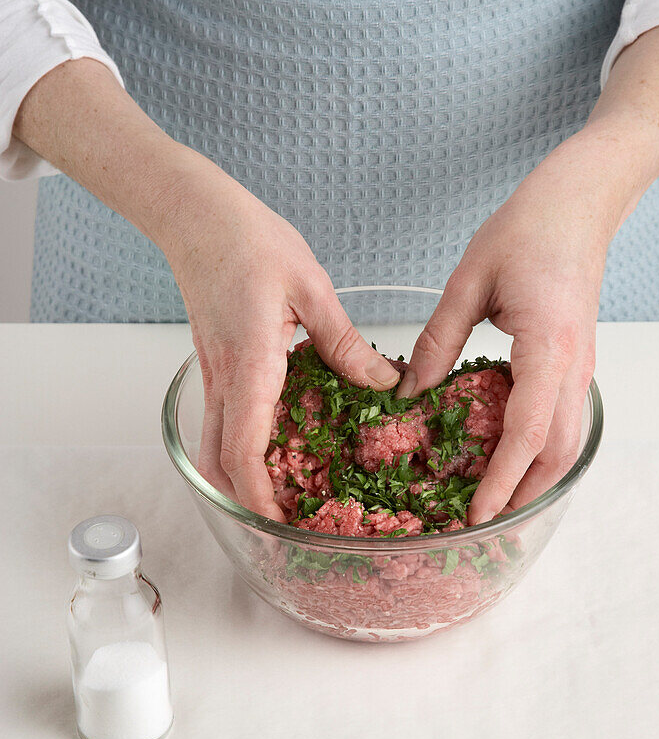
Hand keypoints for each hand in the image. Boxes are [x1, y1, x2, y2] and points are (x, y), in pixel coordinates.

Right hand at [162, 158, 398, 519]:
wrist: (196, 216)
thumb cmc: (248, 241)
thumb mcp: (311, 286)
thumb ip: (344, 341)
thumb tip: (382, 382)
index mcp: (250, 365)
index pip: (243, 450)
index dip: (259, 495)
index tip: (281, 522)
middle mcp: (225, 379)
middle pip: (219, 463)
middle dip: (248, 500)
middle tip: (286, 519)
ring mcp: (214, 375)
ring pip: (213, 446)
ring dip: (239, 477)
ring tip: (281, 492)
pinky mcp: (215, 364)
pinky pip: (222, 420)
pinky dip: (240, 446)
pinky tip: (275, 442)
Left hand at [398, 130, 628, 524]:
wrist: (578, 203)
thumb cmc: (528, 229)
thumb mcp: (468, 282)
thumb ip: (437, 341)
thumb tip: (408, 394)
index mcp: (547, 347)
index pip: (528, 432)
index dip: (500, 480)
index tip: (475, 514)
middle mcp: (573, 366)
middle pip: (557, 452)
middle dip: (522, 494)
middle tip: (479, 522)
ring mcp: (581, 366)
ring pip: (566, 441)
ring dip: (534, 476)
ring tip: (493, 499)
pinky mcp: (576, 362)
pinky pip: (562, 417)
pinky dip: (539, 447)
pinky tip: (507, 453)